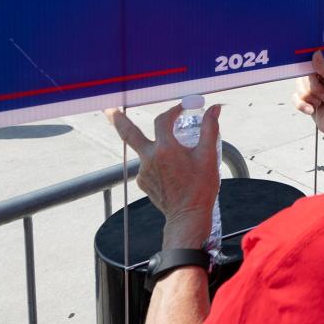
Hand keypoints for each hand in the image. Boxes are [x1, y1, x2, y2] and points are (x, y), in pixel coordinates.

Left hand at [106, 104, 220, 249]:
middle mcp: (149, 158)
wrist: (188, 216)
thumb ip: (210, 128)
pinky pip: (148, 165)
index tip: (183, 108)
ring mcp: (143, 171)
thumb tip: (214, 108)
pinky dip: (158, 163)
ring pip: (146, 151)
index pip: (163, 120)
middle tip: (108, 109)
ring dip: (157, 148)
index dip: (173, 110)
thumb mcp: (209, 155)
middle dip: (118, 120)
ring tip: (178, 160)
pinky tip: (173, 173)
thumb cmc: (201, 186)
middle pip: (129, 133)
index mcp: (166, 149)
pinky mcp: (143, 182)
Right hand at [293, 51, 323, 167]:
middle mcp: (323, 80)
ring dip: (308, 96)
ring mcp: (315, 92)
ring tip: (321, 103)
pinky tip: (311, 110)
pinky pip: (295, 98)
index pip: (315, 62)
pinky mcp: (309, 103)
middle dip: (312, 87)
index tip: (311, 70)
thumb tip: (316, 53)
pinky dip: (301, 105)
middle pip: (304, 75)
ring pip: (299, 87)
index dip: (311, 66)